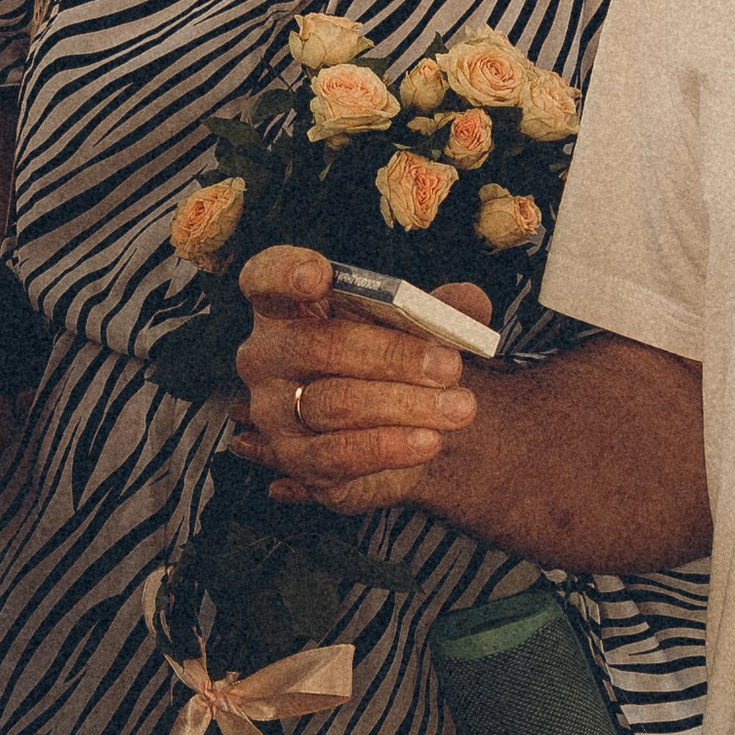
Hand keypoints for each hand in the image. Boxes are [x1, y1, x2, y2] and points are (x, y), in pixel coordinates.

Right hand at [230, 244, 488, 515]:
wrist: (400, 428)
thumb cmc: (398, 358)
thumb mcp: (420, 324)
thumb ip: (445, 309)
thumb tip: (470, 305)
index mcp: (286, 306)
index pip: (264, 278)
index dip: (285, 273)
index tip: (321, 275)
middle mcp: (266, 356)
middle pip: (317, 346)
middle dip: (390, 355)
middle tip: (449, 365)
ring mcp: (274, 411)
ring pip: (335, 404)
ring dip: (404, 405)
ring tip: (459, 407)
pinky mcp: (295, 461)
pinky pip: (337, 455)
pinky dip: (388, 447)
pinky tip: (429, 441)